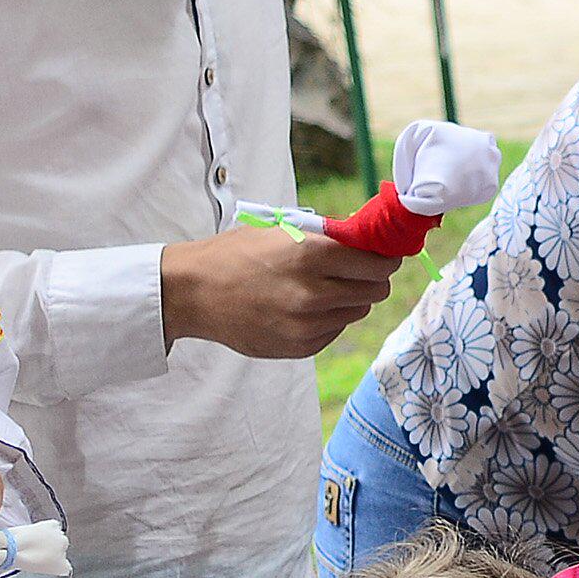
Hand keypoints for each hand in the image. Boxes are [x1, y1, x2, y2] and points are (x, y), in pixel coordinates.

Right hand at [162, 224, 398, 361]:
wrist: (193, 292)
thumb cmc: (236, 254)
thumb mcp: (281, 231)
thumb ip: (327, 237)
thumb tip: (369, 239)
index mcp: (312, 255)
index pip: (378, 263)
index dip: (385, 259)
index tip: (383, 256)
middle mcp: (314, 293)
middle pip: (375, 291)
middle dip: (371, 279)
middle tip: (358, 271)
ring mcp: (307, 324)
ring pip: (357, 312)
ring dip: (350, 300)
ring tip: (323, 288)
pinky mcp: (300, 346)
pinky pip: (335, 331)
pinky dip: (329, 319)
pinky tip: (304, 307)